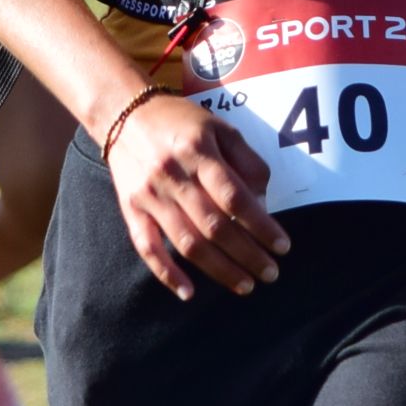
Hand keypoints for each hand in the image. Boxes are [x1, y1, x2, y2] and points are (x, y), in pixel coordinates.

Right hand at [104, 94, 290, 300]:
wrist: (123, 113)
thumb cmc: (180, 121)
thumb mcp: (220, 127)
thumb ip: (246, 162)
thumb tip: (262, 205)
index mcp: (198, 150)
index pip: (235, 196)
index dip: (261, 225)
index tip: (282, 246)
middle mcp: (173, 175)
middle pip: (215, 226)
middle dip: (247, 254)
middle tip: (271, 273)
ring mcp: (150, 195)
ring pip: (187, 242)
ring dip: (219, 269)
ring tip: (245, 285)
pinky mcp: (131, 209)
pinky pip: (147, 247)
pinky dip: (167, 273)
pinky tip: (188, 292)